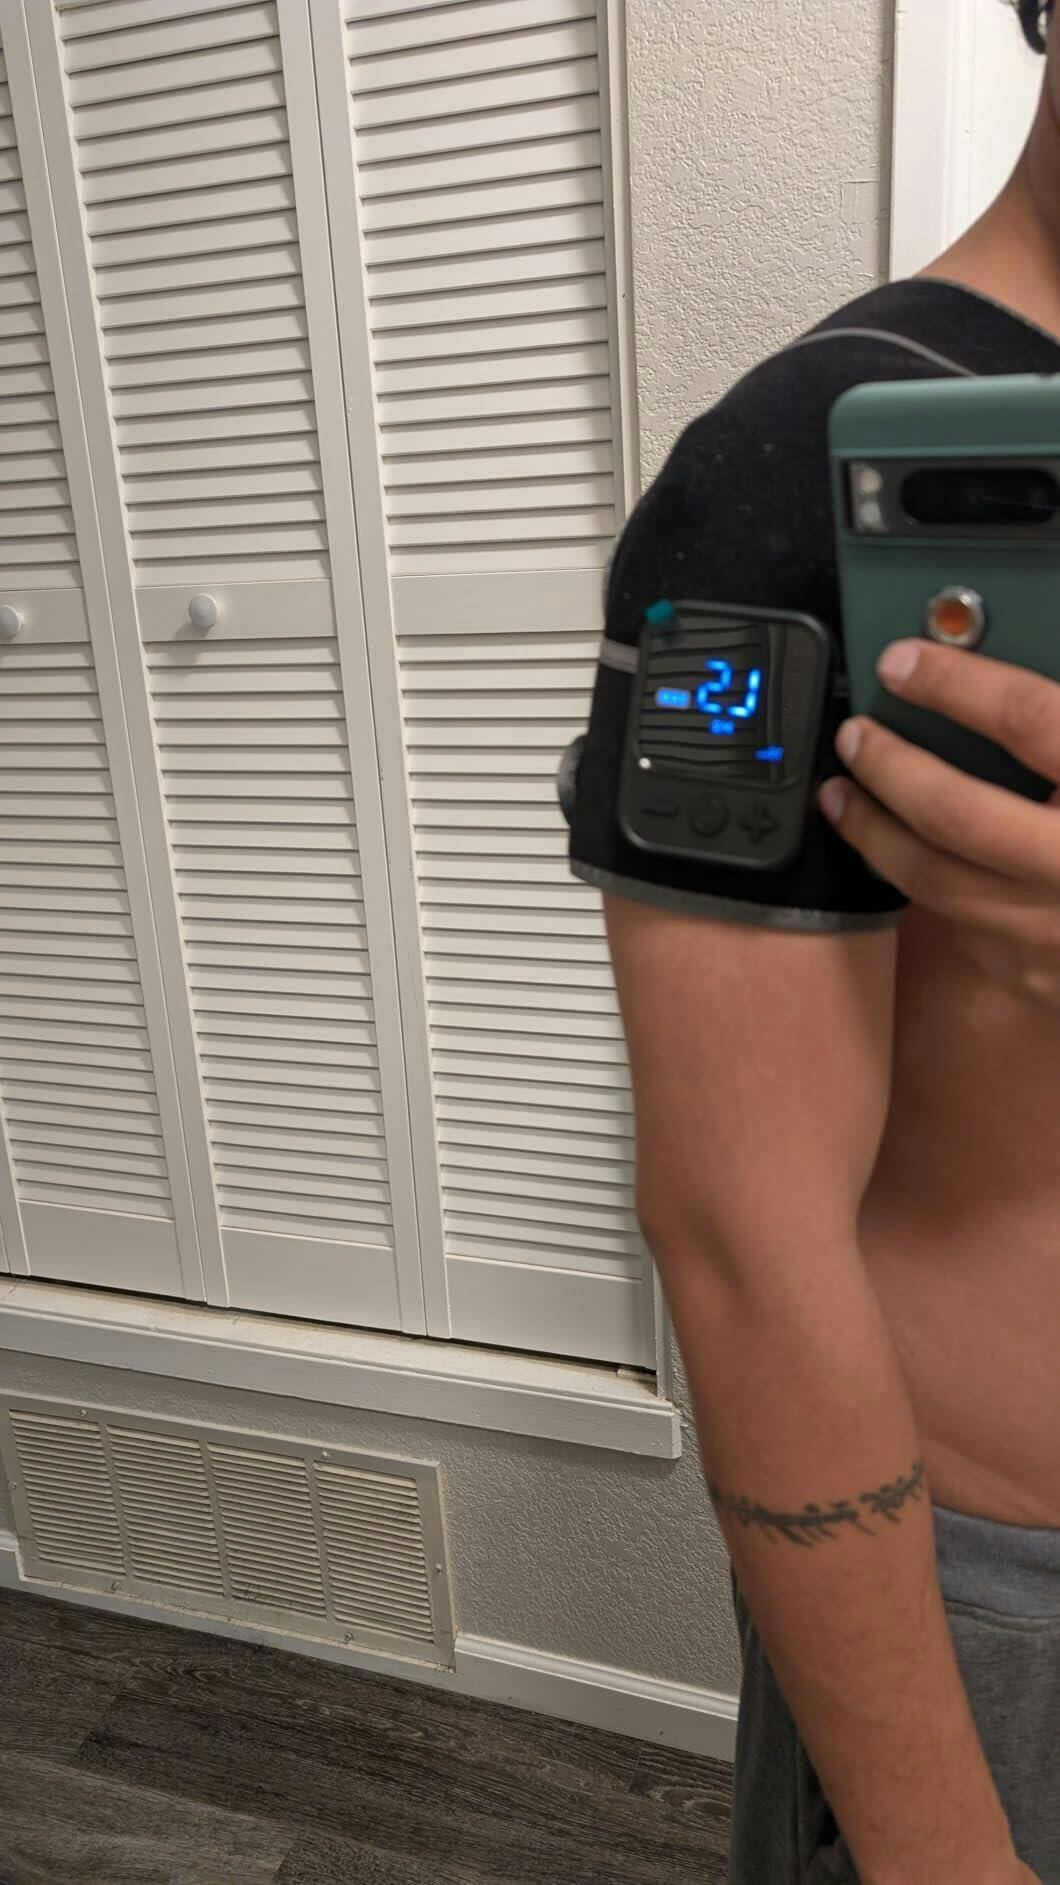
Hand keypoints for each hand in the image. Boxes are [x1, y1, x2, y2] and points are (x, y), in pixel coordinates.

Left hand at [817, 637, 1059, 1009]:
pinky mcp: (1044, 979)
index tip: (905, 659)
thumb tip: (1027, 662)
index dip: (958, 684)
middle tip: (856, 735)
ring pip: (940, 883)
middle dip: (891, 768)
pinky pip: (965, 930)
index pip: (1030, 722)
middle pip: (959, 814)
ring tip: (844, 795)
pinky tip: (903, 857)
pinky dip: (926, 887)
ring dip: (876, 834)